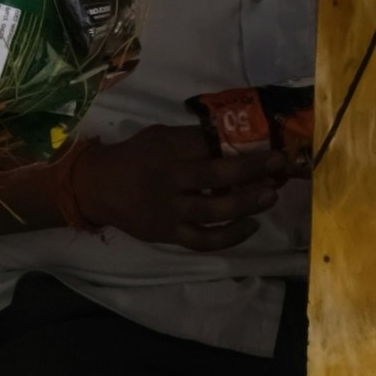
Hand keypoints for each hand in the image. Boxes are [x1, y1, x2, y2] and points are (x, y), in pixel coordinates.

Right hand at [40, 122, 290, 248]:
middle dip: (251, 170)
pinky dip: (230, 236)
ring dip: (246, 203)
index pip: (208, 144)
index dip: (241, 144)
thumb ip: (190, 139)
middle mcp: (169, 180)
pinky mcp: (169, 234)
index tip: (269, 143)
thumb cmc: (134, 157)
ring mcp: (170, 210)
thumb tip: (234, 138)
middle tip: (277, 165)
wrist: (98, 189)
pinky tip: (251, 226)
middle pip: (215, 176)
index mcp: (167, 150)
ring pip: (214, 211)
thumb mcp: (158, 136)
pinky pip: (204, 239)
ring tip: (269, 195)